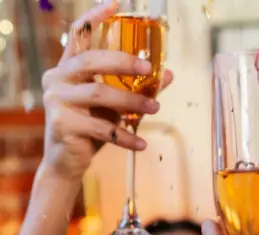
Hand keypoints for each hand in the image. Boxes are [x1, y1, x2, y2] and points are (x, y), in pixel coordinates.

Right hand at [41, 0, 172, 179]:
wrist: (67, 162)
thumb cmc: (90, 130)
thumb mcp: (113, 107)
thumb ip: (134, 89)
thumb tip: (167, 75)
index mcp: (68, 69)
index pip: (79, 35)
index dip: (96, 17)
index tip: (116, 4)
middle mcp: (58, 79)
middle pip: (91, 61)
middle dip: (123, 62)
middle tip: (148, 69)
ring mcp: (57, 101)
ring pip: (99, 94)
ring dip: (131, 103)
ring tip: (155, 109)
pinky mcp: (63, 124)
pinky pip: (102, 129)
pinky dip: (126, 137)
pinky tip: (142, 145)